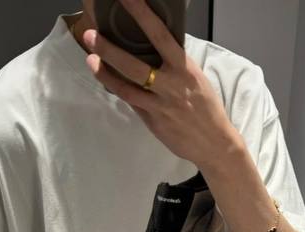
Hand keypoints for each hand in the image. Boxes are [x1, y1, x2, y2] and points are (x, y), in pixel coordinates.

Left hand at [80, 0, 240, 169]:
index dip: (142, 15)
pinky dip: (118, 90)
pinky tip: (106, 80)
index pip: (160, 36)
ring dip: (105, 73)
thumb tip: (153, 49)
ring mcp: (159, 106)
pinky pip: (131, 103)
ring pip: (126, 88)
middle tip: (90, 35)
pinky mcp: (153, 122)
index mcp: (184, 68)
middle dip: (109, 49)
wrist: (214, 143)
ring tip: (90, 59)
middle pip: (133, 65)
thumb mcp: (195, 78)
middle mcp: (170, 86)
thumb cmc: (206, 108)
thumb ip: (174, 65)